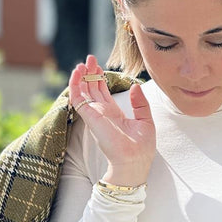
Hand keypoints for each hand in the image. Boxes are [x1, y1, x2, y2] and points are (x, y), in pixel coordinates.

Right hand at [68, 55, 155, 186]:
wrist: (134, 162)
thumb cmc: (141, 148)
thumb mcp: (146, 121)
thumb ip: (140, 104)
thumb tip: (136, 86)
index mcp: (113, 114)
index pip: (102, 92)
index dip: (99, 78)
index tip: (98, 66)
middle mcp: (102, 113)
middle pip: (91, 89)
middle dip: (90, 73)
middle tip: (89, 59)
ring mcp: (95, 115)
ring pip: (83, 91)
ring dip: (81, 76)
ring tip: (82, 63)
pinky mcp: (91, 117)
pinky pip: (78, 98)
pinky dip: (75, 85)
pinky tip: (77, 73)